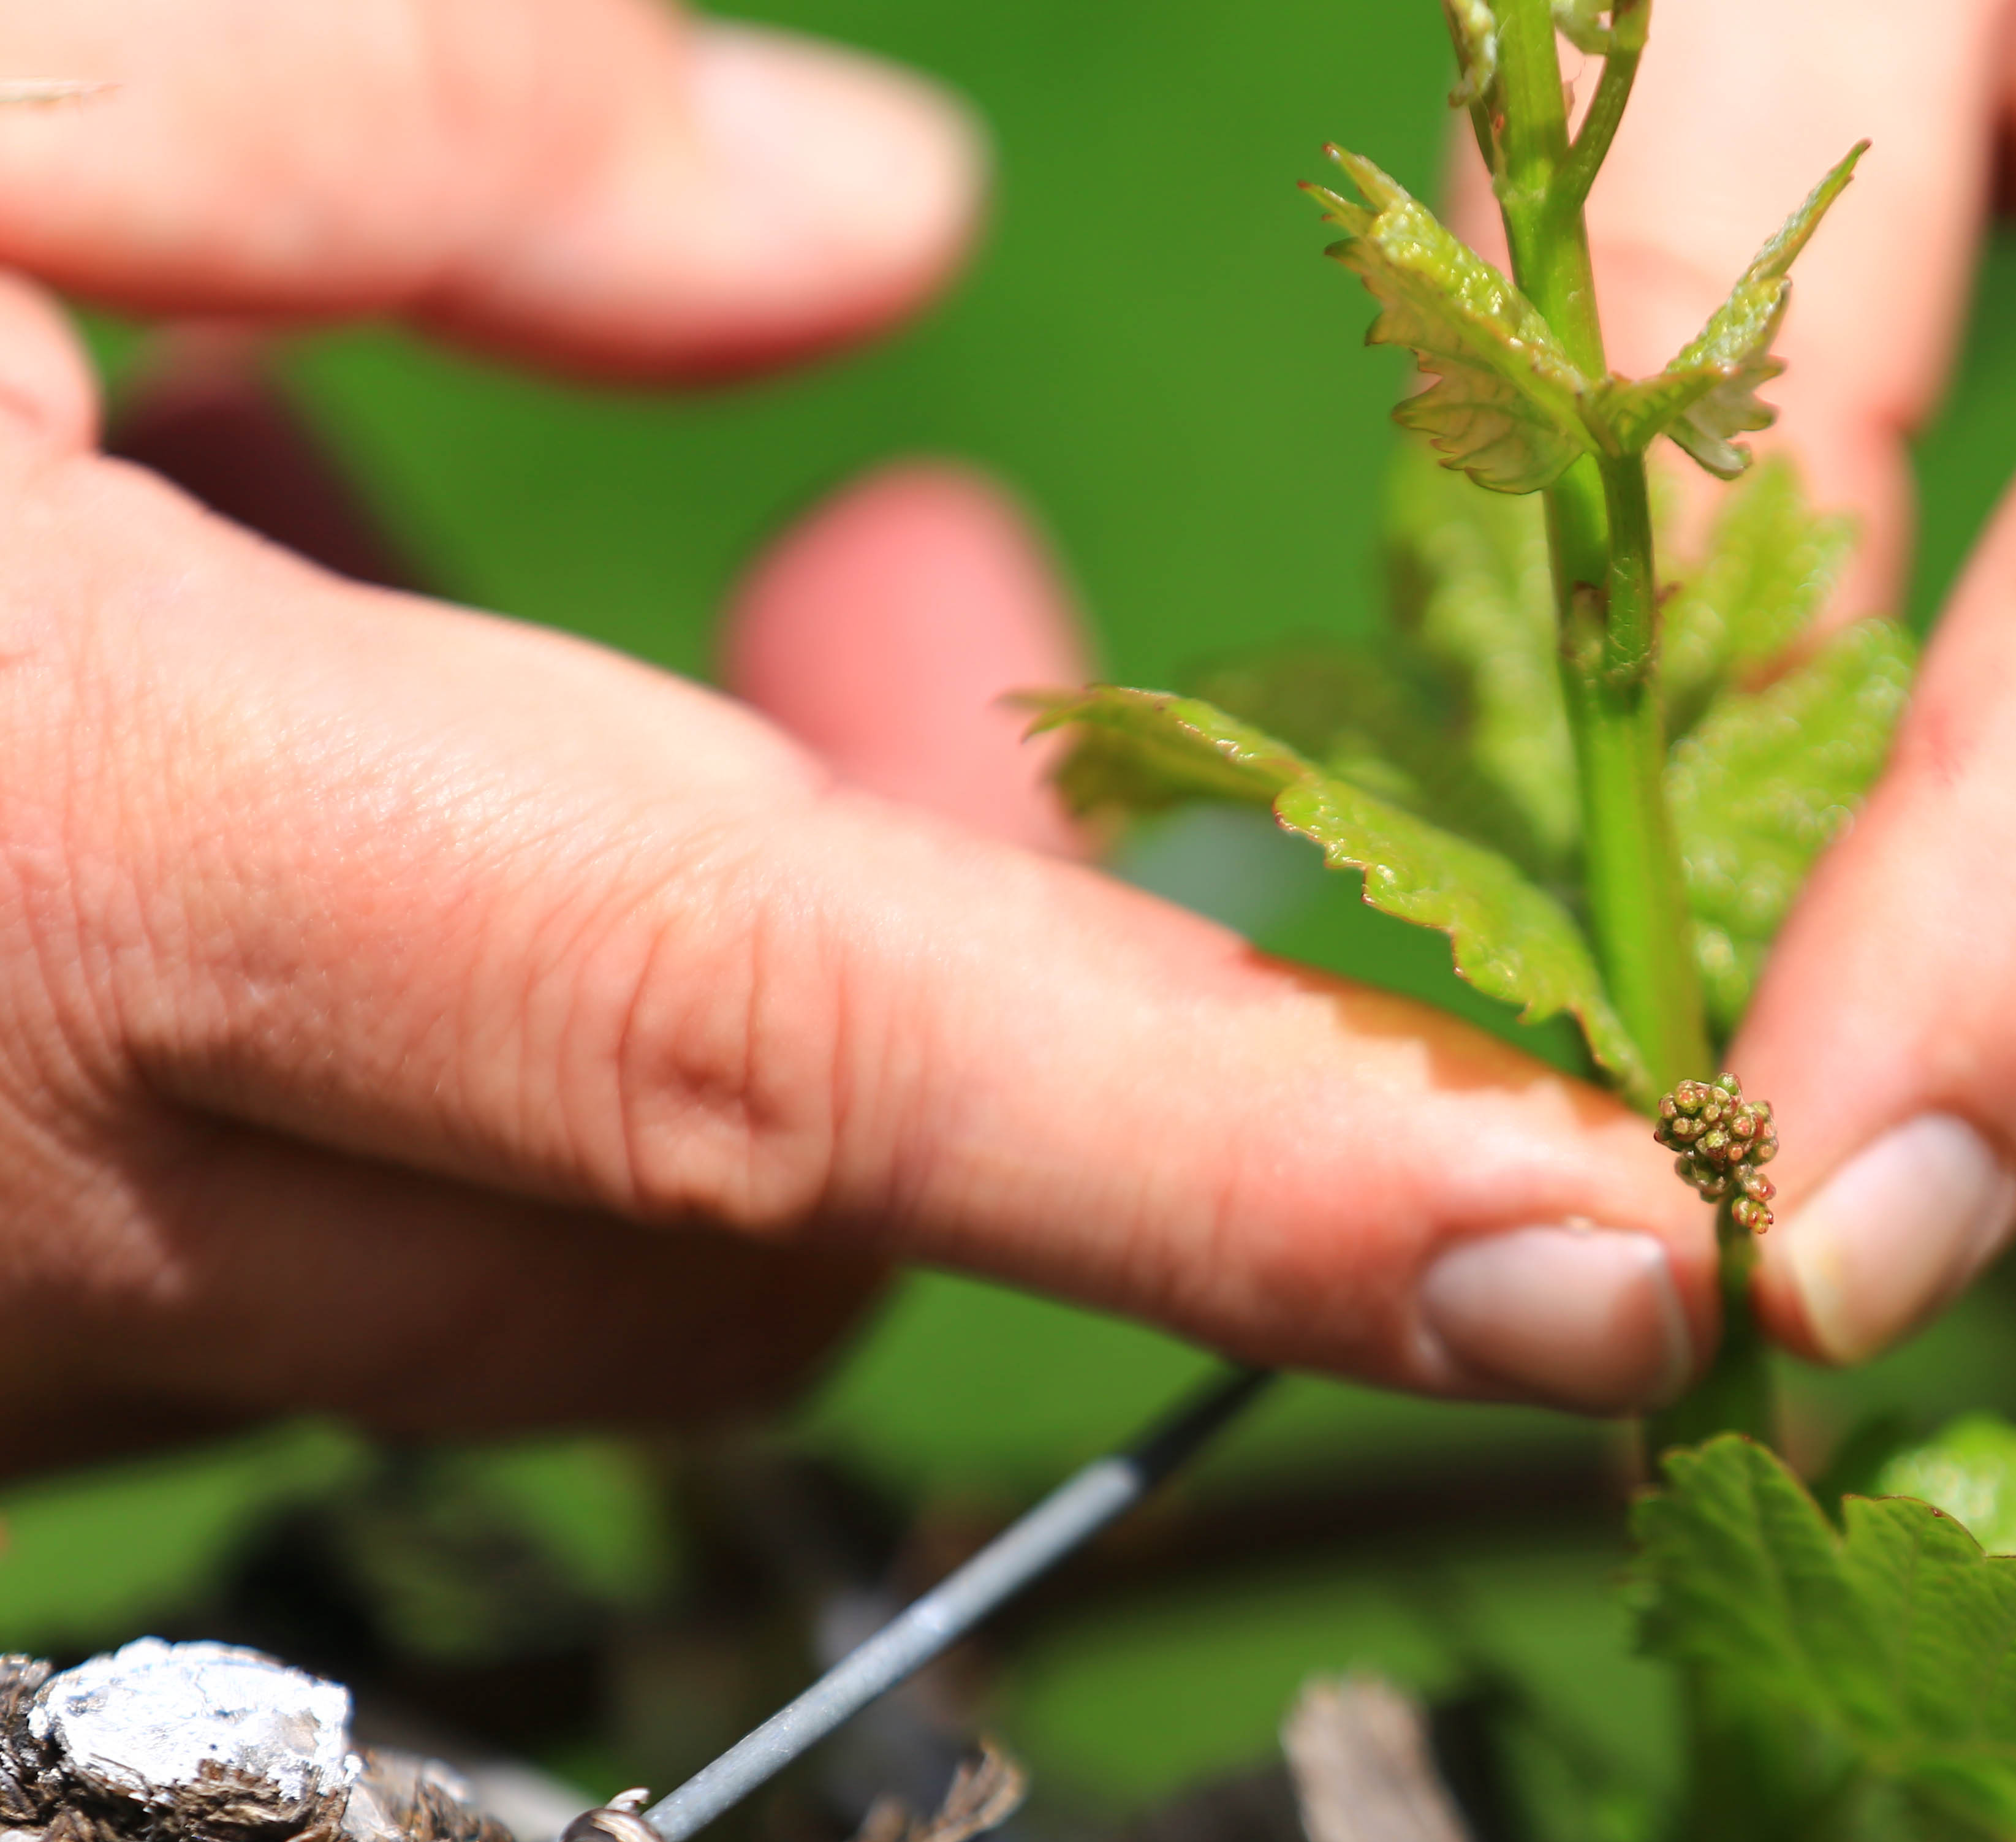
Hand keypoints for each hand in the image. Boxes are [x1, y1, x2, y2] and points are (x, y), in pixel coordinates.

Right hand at [0, 0, 1715, 1472]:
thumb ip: (418, 113)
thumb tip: (862, 215)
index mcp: (80, 853)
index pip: (801, 1054)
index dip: (1243, 1167)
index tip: (1617, 1262)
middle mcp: (63, 1194)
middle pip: (754, 1223)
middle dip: (957, 983)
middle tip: (922, 607)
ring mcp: (10, 1310)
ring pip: (562, 1244)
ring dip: (708, 962)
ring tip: (576, 591)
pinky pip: (332, 1235)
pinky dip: (457, 1013)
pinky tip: (311, 692)